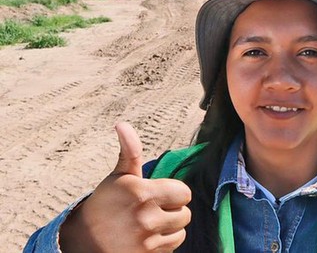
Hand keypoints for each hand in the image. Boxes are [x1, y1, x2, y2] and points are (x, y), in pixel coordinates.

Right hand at [59, 122, 191, 252]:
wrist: (83, 240)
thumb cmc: (105, 203)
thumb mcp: (118, 176)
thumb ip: (129, 152)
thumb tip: (122, 124)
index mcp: (142, 193)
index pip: (185, 193)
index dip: (174, 192)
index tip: (158, 194)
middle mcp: (146, 217)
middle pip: (185, 214)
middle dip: (172, 210)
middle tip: (151, 210)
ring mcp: (147, 240)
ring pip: (181, 231)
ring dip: (170, 228)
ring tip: (149, 224)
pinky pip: (172, 247)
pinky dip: (163, 243)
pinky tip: (147, 238)